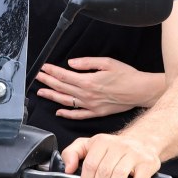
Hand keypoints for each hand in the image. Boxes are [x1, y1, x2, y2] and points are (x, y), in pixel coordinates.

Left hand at [35, 57, 161, 118]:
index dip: (52, 71)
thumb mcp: (107, 62)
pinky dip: (67, 114)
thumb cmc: (126, 75)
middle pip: (62, 87)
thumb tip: (71, 63)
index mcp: (89, 81)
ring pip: (66, 101)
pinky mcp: (96, 112)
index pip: (64, 76)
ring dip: (52, 96)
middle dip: (48, 81)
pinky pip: (78, 115)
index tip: (43, 68)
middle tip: (38, 77)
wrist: (140, 91)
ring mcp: (91, 105)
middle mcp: (87, 95)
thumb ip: (87, 63)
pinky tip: (58, 111)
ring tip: (42, 92)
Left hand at [60, 132, 161, 177]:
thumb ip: (72, 153)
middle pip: (103, 172)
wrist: (142, 142)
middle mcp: (118, 146)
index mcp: (102, 141)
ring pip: (119, 177)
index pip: (90, 165)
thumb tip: (68, 168)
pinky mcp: (147, 163)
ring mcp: (134, 154)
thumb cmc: (114, 148)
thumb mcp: (89, 145)